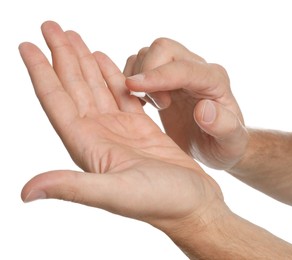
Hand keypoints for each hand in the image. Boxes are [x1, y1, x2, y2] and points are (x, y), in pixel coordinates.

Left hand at [19, 21, 224, 230]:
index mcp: (89, 147)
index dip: (41, 73)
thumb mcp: (117, 194)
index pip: (57, 102)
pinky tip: (104, 61)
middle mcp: (99, 136)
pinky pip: (121, 95)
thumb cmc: (162, 203)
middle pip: (74, 88)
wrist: (194, 205)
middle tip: (50, 26)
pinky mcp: (140, 128)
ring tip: (72, 38)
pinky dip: (110, 76)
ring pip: (95, 88)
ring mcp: (119, 131)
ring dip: (83, 62)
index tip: (27, 44)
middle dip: (62, 56)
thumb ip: (73, 187)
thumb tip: (27, 192)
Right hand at [124, 38, 247, 169]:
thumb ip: (225, 127)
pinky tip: (139, 103)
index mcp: (216, 81)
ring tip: (151, 107)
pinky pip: (138, 64)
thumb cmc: (225, 144)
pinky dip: (130, 80)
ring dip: (139, 78)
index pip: (184, 69)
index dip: (159, 75)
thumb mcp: (231, 143)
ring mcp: (179, 69)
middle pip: (163, 48)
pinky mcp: (164, 77)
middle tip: (158, 106)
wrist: (216, 144)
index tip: (133, 85)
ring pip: (147, 53)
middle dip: (148, 73)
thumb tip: (204, 109)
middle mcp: (198, 68)